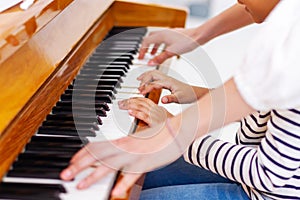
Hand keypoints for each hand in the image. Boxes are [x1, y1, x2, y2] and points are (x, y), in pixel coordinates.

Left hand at [60, 119, 187, 197]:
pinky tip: (115, 192)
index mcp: (123, 140)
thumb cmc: (159, 131)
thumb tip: (118, 139)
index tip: (71, 162)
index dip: (82, 154)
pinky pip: (132, 175)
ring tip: (81, 185)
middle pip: (97, 156)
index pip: (97, 146)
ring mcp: (135, 156)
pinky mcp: (146, 164)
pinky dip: (123, 184)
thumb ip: (126, 141)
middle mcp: (125, 147)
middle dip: (79, 166)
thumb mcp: (139, 135)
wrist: (178, 129)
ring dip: (93, 176)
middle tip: (66, 175)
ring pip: (109, 166)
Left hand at [118, 97, 172, 126]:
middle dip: (130, 101)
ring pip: (142, 107)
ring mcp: (157, 117)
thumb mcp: (162, 123)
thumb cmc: (171, 131)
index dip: (136, 99)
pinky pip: (145, 116)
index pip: (146, 101)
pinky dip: (137, 113)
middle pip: (142, 103)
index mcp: (160, 110)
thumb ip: (151, 119)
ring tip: (122, 105)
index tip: (128, 99)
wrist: (181, 134)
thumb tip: (139, 118)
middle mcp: (158, 111)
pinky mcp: (156, 123)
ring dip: (130, 105)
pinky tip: (130, 112)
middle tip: (121, 102)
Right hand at [138, 28, 199, 64]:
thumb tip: (150, 63)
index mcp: (160, 35)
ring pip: (156, 39)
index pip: (146, 42)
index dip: (141, 51)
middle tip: (144, 55)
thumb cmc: (187, 42)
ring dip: (153, 47)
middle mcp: (164, 33)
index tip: (140, 58)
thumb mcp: (171, 52)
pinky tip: (163, 51)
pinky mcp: (174, 35)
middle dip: (145, 48)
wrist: (198, 36)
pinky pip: (163, 39)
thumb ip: (160, 58)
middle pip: (149, 39)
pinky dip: (160, 46)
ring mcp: (169, 33)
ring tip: (152, 55)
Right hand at [138, 70, 207, 103]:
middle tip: (138, 88)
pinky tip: (146, 80)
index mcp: (168, 82)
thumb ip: (170, 99)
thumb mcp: (180, 99)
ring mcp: (167, 78)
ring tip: (138, 80)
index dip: (146, 88)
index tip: (141, 94)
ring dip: (145, 76)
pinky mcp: (167, 80)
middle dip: (143, 80)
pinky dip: (149, 76)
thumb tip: (162, 100)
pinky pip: (156, 75)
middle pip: (152, 74)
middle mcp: (167, 78)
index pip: (154, 83)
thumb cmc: (189, 95)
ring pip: (153, 73)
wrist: (195, 93)